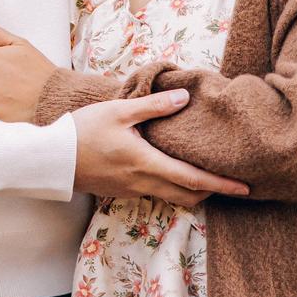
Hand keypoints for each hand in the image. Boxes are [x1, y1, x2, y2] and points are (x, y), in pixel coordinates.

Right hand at [71, 93, 248, 206]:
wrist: (51, 158)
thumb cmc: (83, 131)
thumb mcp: (119, 111)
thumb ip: (153, 106)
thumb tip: (185, 99)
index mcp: (147, 163)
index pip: (193, 180)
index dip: (221, 185)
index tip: (244, 188)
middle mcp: (143, 183)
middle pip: (187, 196)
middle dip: (211, 192)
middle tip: (231, 183)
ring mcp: (131, 190)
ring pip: (171, 197)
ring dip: (191, 191)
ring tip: (206, 177)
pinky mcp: (120, 191)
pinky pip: (154, 194)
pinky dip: (171, 188)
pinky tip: (171, 173)